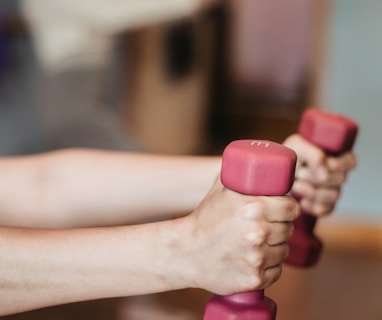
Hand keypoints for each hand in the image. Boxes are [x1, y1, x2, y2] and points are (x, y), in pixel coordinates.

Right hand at [180, 178, 298, 294]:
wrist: (185, 252)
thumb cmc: (204, 218)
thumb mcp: (221, 190)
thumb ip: (241, 175)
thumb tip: (260, 164)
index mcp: (254, 208)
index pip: (292, 208)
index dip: (289, 209)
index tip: (283, 211)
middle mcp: (258, 233)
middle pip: (289, 229)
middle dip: (280, 227)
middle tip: (266, 227)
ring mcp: (257, 258)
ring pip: (283, 251)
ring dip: (275, 247)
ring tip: (257, 244)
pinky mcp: (254, 279)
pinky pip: (276, 271)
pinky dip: (268, 267)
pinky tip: (253, 260)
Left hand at [284, 134, 356, 216]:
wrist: (273, 177)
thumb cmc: (287, 158)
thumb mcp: (296, 146)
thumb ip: (313, 154)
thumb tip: (325, 168)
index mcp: (334, 156)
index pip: (349, 161)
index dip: (338, 164)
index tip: (322, 164)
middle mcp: (337, 174)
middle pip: (340, 179)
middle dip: (316, 176)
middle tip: (299, 173)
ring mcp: (331, 191)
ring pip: (334, 195)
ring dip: (311, 191)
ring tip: (295, 185)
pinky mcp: (323, 206)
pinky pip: (325, 210)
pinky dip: (311, 206)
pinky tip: (301, 201)